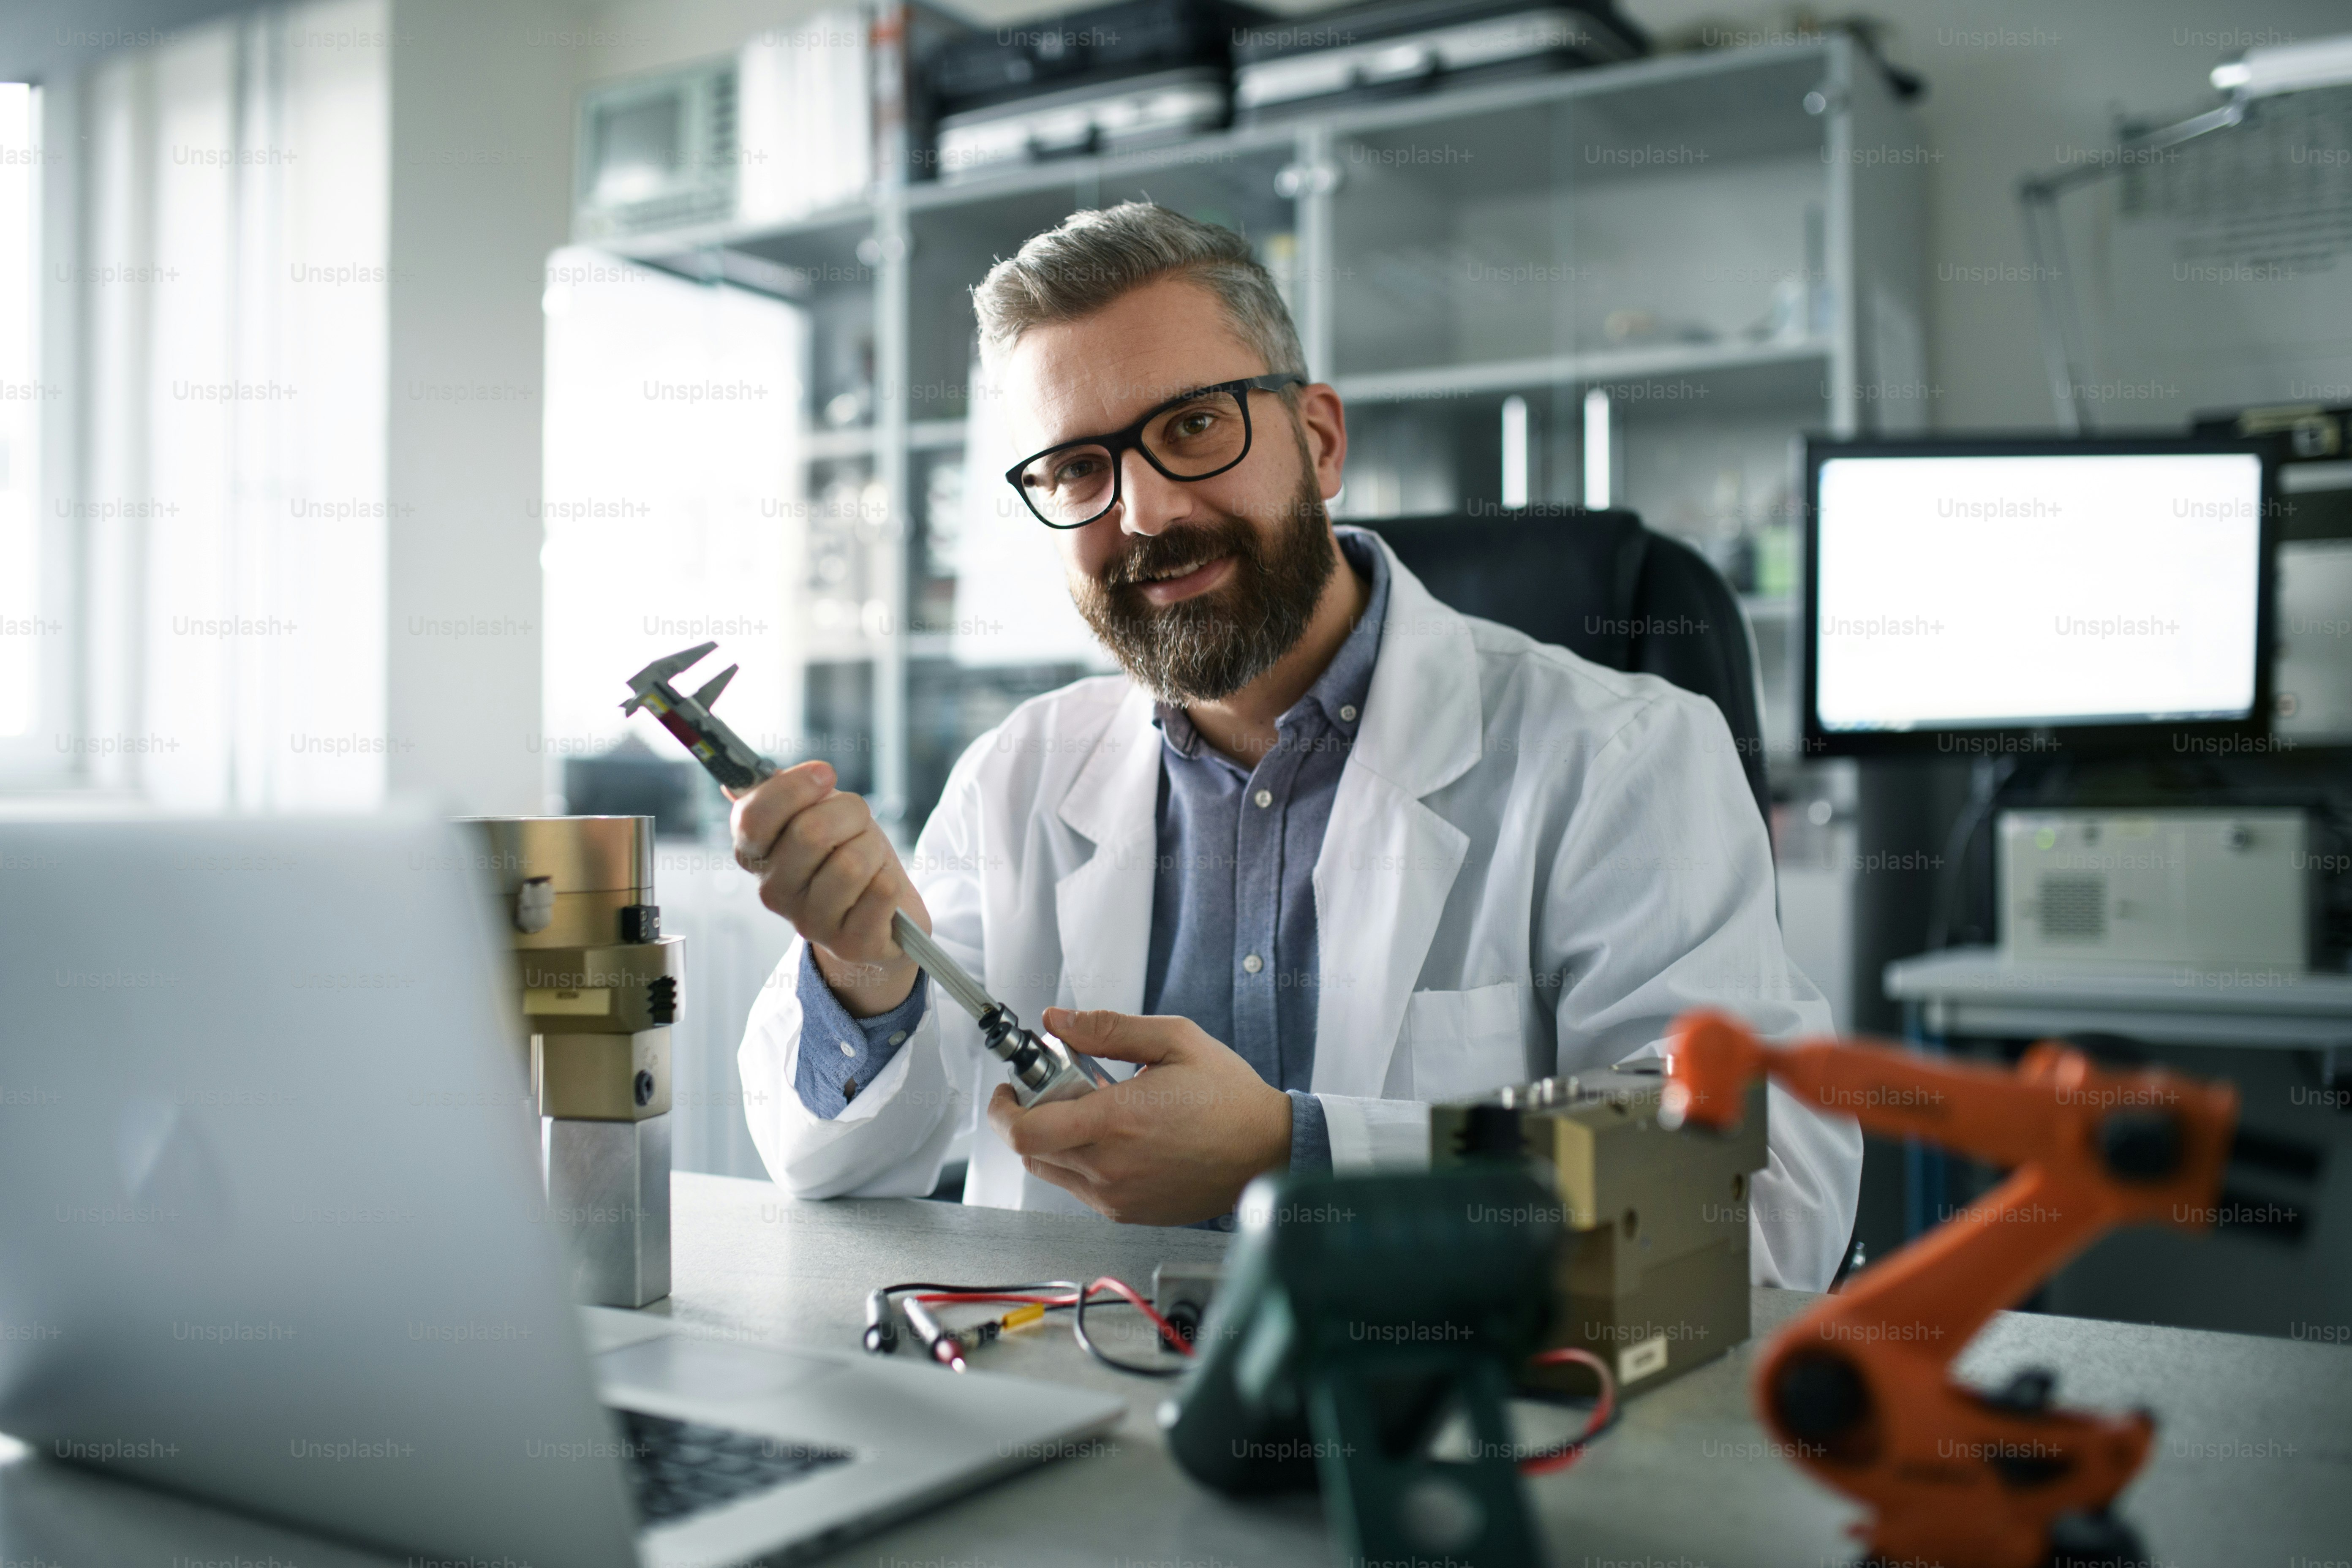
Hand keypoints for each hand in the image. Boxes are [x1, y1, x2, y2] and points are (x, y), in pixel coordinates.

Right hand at [729, 760, 928, 1017]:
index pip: (752, 818)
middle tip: (856, 826)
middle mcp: (773, 892)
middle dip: (850, 815)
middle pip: (811, 832)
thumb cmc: (845, 854)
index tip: (825, 774)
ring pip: (851, 863)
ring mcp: (808, 922)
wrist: (879, 914)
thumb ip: (780, 794)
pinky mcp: (849, 944)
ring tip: (869, 861)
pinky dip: (891, 881)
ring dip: (873, 850)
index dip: (793, 788)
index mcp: (755, 855)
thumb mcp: (816, 813)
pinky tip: (881, 890)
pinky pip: (881, 892)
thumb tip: (730, 783)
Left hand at [986, 1008, 1292, 1225]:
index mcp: (1117, 1122)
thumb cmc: (1229, 1098)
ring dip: (1053, 1138)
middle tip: (1059, 1088)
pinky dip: (1079, 1160)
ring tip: (1092, 1111)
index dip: (1003, 1108)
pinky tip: (1114, 1137)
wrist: (1267, 1152)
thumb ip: (1107, 1029)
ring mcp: (1117, 1197)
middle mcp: (1110, 1167)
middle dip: (1031, 1113)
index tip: (1010, 1087)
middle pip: (1030, 1150)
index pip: (1025, 1130)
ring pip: (1051, 1170)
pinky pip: (1079, 1187)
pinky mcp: (1127, 1212)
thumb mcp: (1174, 1040)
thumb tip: (1057, 1020)